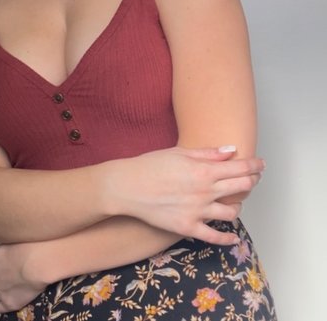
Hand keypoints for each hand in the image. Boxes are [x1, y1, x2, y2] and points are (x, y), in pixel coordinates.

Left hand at [0, 242, 44, 314]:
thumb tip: (10, 250)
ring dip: (4, 288)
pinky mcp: (8, 302)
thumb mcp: (11, 239)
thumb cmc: (28, 246)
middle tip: (15, 269)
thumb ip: (5, 248)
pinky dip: (3, 305)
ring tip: (18, 282)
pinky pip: (0, 307)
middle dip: (2, 275)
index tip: (7, 260)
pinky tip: (8, 301)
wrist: (36, 261)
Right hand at [107, 146, 263, 245]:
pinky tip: (233, 237)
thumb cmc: (151, 165)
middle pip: (240, 188)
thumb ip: (208, 153)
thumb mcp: (179, 153)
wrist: (128, 187)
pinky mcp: (188, 228)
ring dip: (238, 206)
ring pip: (231, 213)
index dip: (254, 165)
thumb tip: (231, 151)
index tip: (261, 164)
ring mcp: (198, 211)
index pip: (239, 168)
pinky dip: (227, 238)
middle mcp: (205, 192)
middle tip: (255, 178)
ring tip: (237, 202)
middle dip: (252, 181)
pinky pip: (214, 236)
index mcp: (204, 170)